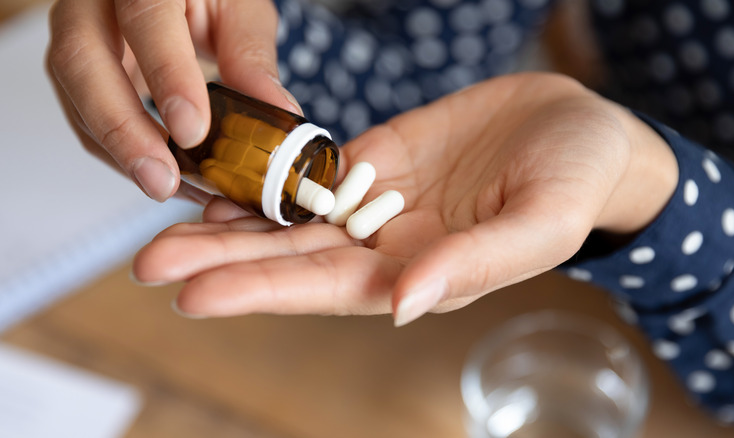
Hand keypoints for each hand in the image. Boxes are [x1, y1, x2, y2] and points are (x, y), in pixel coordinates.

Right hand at [47, 0, 299, 202]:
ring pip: (76, 97)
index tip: (193, 130)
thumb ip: (251, 56)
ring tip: (169, 187)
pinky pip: (85, 118)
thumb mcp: (238, 8)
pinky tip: (167, 176)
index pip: (146, 19)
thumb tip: (277, 112)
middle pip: (82, 61)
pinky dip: (123, 154)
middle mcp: (93, 2)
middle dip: (122, 130)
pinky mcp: (77, 72)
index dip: (167, 75)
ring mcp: (76, 35)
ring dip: (121, 152)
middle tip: (163, 179)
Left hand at [132, 73, 677, 324]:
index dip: (263, 291)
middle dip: (224, 262)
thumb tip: (400, 306)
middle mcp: (389, 247)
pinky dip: (269, 178)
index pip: (329, 289)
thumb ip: (472, 266)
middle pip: (293, 259)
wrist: (583, 131)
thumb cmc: (576, 183)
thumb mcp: (538, 225)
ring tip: (164, 232)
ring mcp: (380, 202)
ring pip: (293, 218)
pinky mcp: (380, 158)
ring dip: (231, 224)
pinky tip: (224, 183)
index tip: (194, 295)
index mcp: (422, 273)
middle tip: (149, 264)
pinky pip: (314, 172)